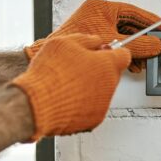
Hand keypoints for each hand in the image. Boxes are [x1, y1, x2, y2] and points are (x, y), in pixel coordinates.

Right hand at [11, 34, 131, 140]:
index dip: (112, 52)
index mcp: (107, 65)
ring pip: (101, 92)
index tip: (103, 52)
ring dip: (90, 87)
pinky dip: (82, 104)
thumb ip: (87, 39)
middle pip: (112, 75)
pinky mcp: (92, 122)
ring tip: (67, 84)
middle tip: (78, 67)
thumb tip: (96, 41)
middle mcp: (109, 87)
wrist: (35, 105)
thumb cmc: (49, 74)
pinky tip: (66, 98)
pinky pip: (92, 108)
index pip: (124, 56)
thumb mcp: (66, 42)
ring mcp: (102, 106)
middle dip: (99, 70)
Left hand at [26, 0, 160, 71]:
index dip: (150, 21)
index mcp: (100, 7)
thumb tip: (155, 44)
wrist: (57, 64)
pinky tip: (130, 63)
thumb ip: (138, 44)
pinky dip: (123, 54)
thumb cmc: (75, 46)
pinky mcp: (90, 41)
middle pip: (128, 26)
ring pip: (121, 37)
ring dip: (133, 49)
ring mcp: (93, 28)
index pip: (133, 12)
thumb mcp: (114, 43)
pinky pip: (113, 44)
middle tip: (155, 45)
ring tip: (143, 59)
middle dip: (142, 39)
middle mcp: (96, 15)